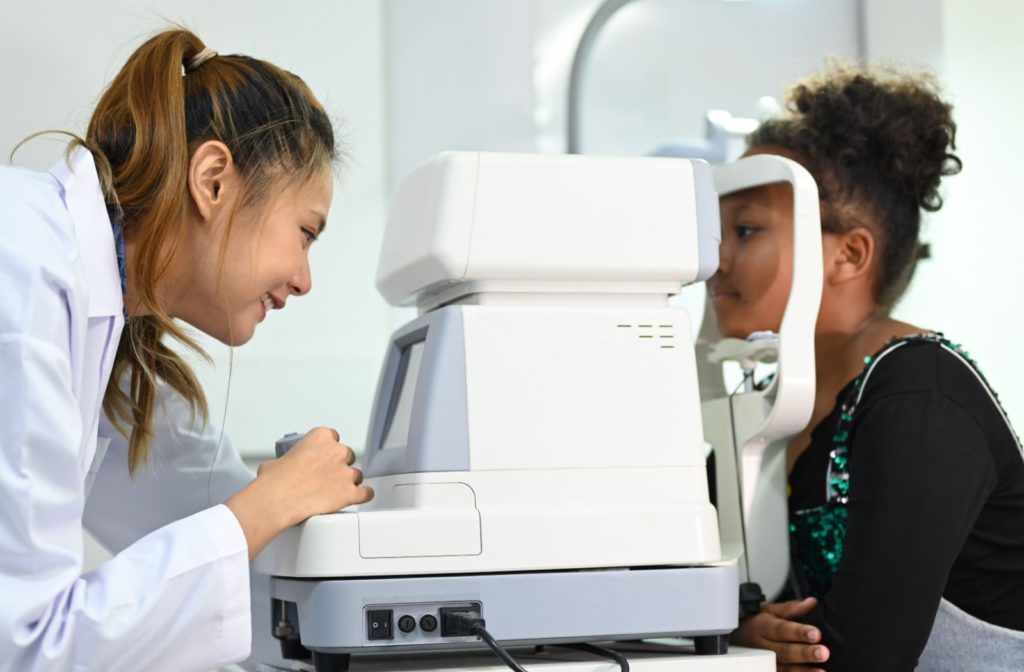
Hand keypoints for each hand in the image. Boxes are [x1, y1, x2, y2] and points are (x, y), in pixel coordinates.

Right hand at [226, 426, 374, 558]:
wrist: (277, 500)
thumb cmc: (274, 481)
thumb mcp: (277, 461)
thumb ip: (289, 460)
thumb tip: (283, 469)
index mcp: (320, 438)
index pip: (333, 438)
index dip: (328, 450)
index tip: (323, 458)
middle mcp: (337, 452)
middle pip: (347, 456)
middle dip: (338, 466)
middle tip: (326, 478)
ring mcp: (346, 472)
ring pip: (356, 475)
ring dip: (347, 482)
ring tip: (334, 492)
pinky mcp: (350, 492)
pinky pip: (366, 493)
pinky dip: (362, 496)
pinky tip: (357, 498)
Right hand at [732, 597, 829, 670]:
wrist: (735, 638)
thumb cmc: (755, 623)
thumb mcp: (769, 611)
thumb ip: (791, 608)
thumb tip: (811, 603)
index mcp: (762, 626)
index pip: (781, 629)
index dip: (798, 632)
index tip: (816, 633)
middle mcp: (762, 646)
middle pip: (784, 651)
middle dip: (804, 653)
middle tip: (823, 652)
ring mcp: (764, 662)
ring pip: (784, 668)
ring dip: (803, 671)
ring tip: (821, 670)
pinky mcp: (768, 670)